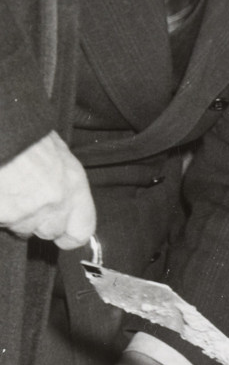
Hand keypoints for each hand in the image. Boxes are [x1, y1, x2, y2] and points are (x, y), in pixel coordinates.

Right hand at [0, 132, 95, 250]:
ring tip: (7, 187)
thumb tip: (63, 196)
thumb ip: (63, 180)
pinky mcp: (4, 213)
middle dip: (35, 221)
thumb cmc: (25, 134)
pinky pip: (1, 221)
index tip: (62, 237)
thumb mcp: (55, 151)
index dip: (70, 236)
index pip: (83, 230)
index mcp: (73, 184)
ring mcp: (28, 210)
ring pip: (20, 228)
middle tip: (22, 198)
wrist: (2, 128)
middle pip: (48, 231)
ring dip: (12, 215)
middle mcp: (55, 201)